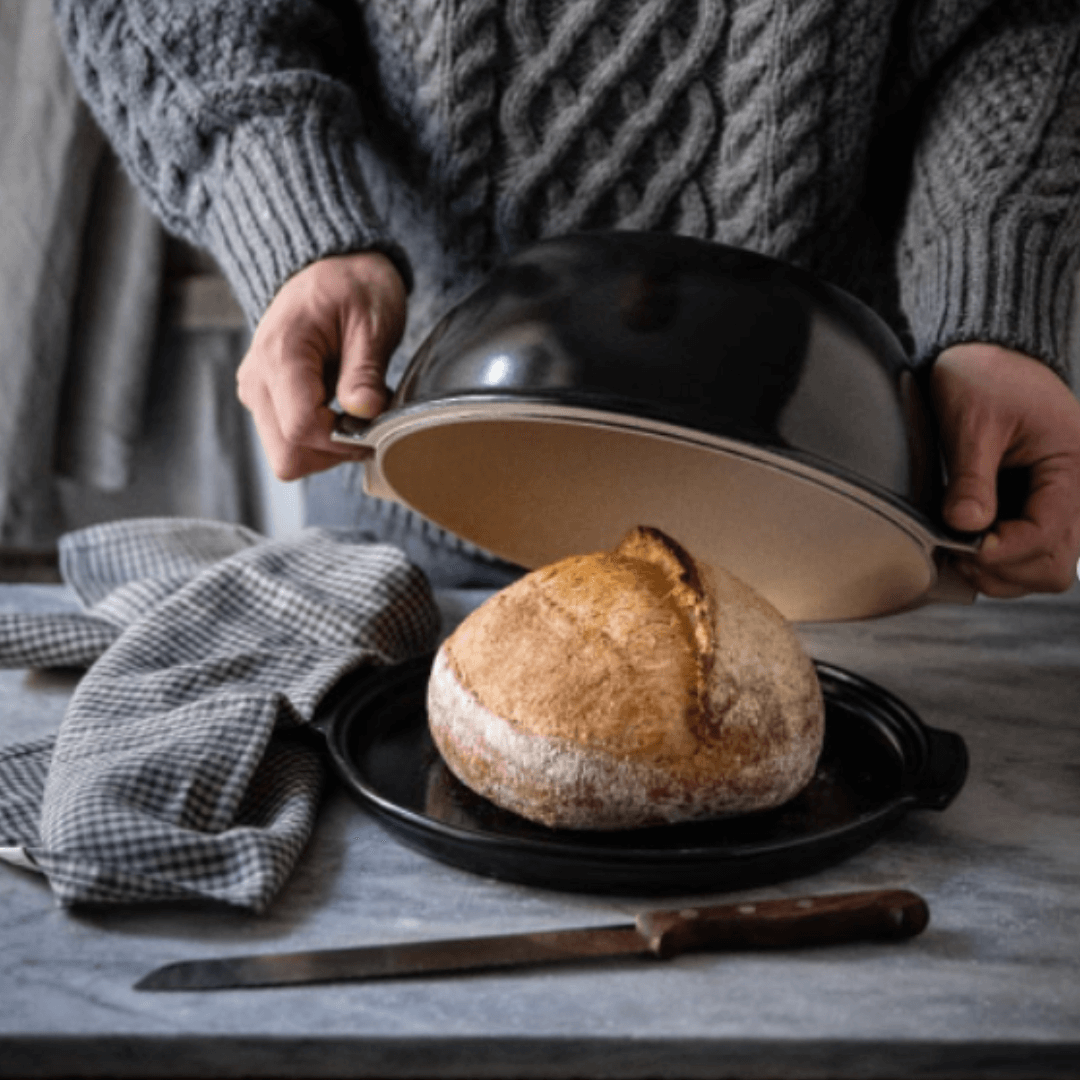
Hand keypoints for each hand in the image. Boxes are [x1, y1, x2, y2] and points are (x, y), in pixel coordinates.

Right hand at [237, 251, 406, 479]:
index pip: (301, 428)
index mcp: (280, 355)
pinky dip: (321, 439)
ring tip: (356, 410)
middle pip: (287, 456)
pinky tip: (342, 409)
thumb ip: (365, 370)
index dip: (344, 440)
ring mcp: (258, 394)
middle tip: (368, 424)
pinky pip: (291, 442)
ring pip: (288, 456)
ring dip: (328, 447)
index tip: (374, 424)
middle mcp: (257, 380)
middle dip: (333, 452)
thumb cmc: (352, 287)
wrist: (329, 268)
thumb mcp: (371, 320)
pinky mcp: (267, 401)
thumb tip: (365, 412)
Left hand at [930, 343, 1079, 596]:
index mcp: (1072, 465)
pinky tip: (964, 546)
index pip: (1047, 533)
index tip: (963, 546)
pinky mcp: (1035, 509)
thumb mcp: (973, 420)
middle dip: (1004, 569)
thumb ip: (971, 476)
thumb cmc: (985, 375)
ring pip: (1042, 568)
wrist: (986, 354)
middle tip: (958, 553)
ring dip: (999, 572)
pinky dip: (997, 562)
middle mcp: (1075, 492)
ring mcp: (1056, 504)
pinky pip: (1027, 554)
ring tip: (958, 550)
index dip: (1004, 550)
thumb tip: (965, 526)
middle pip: (1053, 565)